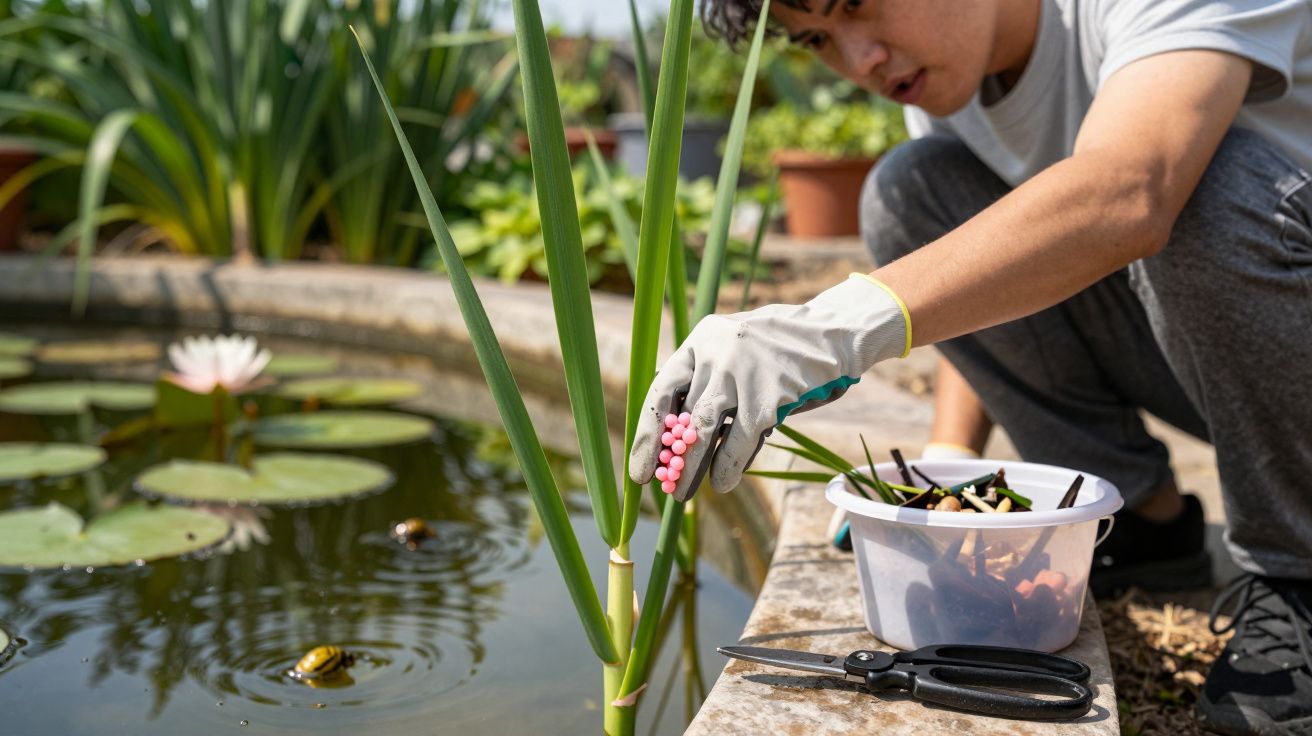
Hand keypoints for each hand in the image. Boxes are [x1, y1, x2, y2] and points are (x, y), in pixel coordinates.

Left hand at [629, 274, 910, 499]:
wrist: (831, 334)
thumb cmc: (778, 352)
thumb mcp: (734, 351)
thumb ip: (708, 382)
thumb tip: (677, 438)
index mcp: (700, 341)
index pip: (662, 391)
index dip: (648, 433)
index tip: (640, 467)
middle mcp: (714, 354)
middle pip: (681, 417)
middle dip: (668, 459)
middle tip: (661, 488)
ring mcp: (739, 375)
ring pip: (703, 431)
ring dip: (691, 468)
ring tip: (683, 495)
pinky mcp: (767, 398)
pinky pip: (738, 441)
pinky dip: (727, 467)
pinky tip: (722, 484)